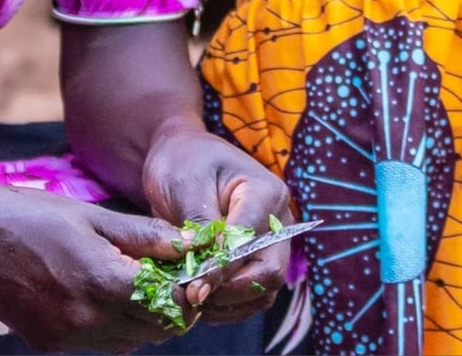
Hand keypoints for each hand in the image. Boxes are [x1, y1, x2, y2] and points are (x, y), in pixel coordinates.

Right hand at [0, 186, 188, 353]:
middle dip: (165, 309)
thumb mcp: (92, 217)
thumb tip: (189, 243)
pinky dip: (104, 327)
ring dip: (136, 321)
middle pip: (153, 331)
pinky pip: (94, 344)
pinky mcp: (47, 344)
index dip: (185, 294)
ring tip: (120, 285)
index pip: (171, 308)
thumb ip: (144, 237)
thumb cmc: (34, 216)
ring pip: (126, 342)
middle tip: (157, 279)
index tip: (184, 277)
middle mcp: (89, 318)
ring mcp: (67, 337)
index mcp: (105, 282)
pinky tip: (87, 295)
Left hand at [140, 117, 292, 324]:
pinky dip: (230, 305)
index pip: (250, 241)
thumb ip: (199, 225)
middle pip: (270, 271)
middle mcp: (278, 221)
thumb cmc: (183, 162)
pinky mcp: (258, 259)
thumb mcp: (185, 185)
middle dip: (231, 290)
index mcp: (265, 193)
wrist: (183, 157)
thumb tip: (206, 267)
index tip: (193, 286)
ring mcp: (272, 242)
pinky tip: (201, 304)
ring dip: (231, 303)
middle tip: (194, 297)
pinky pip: (254, 294)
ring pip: (265, 289)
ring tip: (194, 302)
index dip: (223, 268)